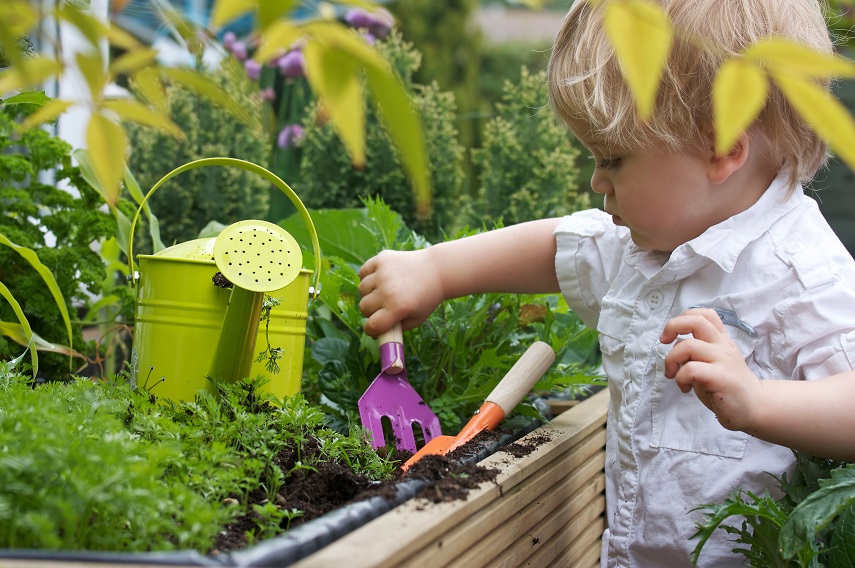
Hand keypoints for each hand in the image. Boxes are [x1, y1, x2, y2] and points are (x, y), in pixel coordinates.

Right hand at [358, 249, 444, 336]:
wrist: (437, 270)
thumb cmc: (427, 298)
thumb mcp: (416, 319)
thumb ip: (396, 330)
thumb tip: (376, 334)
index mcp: (397, 308)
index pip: (371, 325)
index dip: (371, 329)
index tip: (374, 328)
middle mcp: (388, 291)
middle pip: (364, 307)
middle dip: (371, 311)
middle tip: (383, 307)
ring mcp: (383, 273)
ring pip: (362, 289)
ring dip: (369, 294)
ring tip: (382, 292)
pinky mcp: (382, 259)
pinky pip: (363, 272)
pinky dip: (367, 277)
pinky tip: (379, 279)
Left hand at [659, 308, 761, 431]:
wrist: (755, 407)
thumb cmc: (726, 386)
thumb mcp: (711, 362)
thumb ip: (695, 351)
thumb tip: (673, 345)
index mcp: (720, 340)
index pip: (704, 314)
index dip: (682, 318)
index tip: (671, 336)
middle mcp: (722, 346)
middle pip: (696, 321)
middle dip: (672, 327)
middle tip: (664, 343)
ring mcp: (723, 360)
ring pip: (688, 346)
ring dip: (671, 359)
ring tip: (673, 375)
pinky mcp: (721, 377)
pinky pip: (691, 369)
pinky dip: (680, 377)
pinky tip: (685, 388)